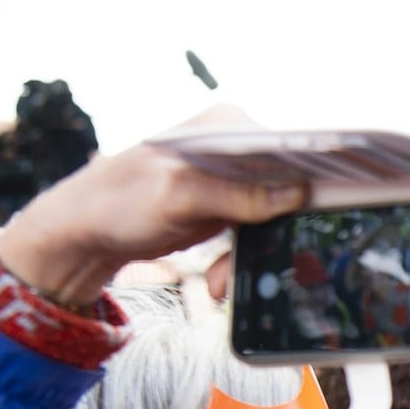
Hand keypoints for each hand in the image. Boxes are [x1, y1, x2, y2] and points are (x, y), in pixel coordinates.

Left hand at [0, 143, 307, 309]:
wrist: (89, 229)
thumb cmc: (120, 201)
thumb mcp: (179, 197)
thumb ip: (237, 193)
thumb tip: (296, 193)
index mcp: (229, 125)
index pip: (291, 152)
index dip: (311, 188)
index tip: (321, 218)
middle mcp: (240, 148)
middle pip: (287, 192)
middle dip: (271, 239)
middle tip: (240, 271)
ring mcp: (237, 180)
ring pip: (274, 222)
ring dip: (252, 259)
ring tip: (218, 283)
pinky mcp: (231, 208)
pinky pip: (256, 237)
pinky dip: (239, 262)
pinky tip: (215, 281)